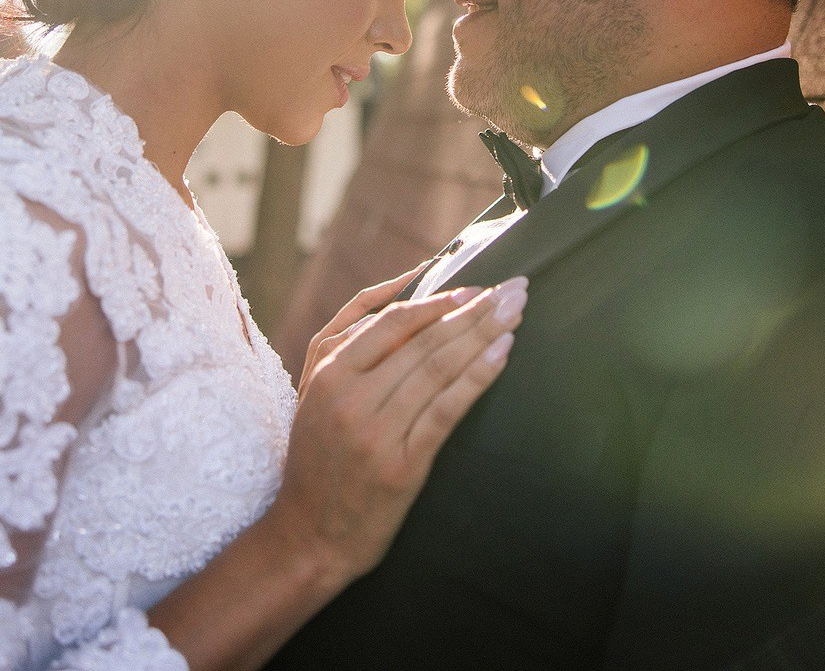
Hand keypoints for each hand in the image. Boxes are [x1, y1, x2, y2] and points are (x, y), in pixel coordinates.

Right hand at [268, 273, 527, 583]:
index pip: (392, 321)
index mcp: (329, 373)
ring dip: (483, 335)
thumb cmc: (317, 460)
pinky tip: (502, 354)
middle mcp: (350, 398)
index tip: (475, 288)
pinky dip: (477, 378)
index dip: (438, 301)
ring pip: (438, 369)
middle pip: (423, 341)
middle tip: (513, 289)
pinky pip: (445, 411)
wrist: (309, 537)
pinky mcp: (401, 466)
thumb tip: (401, 293)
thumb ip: (345, 344)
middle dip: (473, 310)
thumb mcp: (314, 394)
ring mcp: (376, 432)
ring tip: (515, 313)